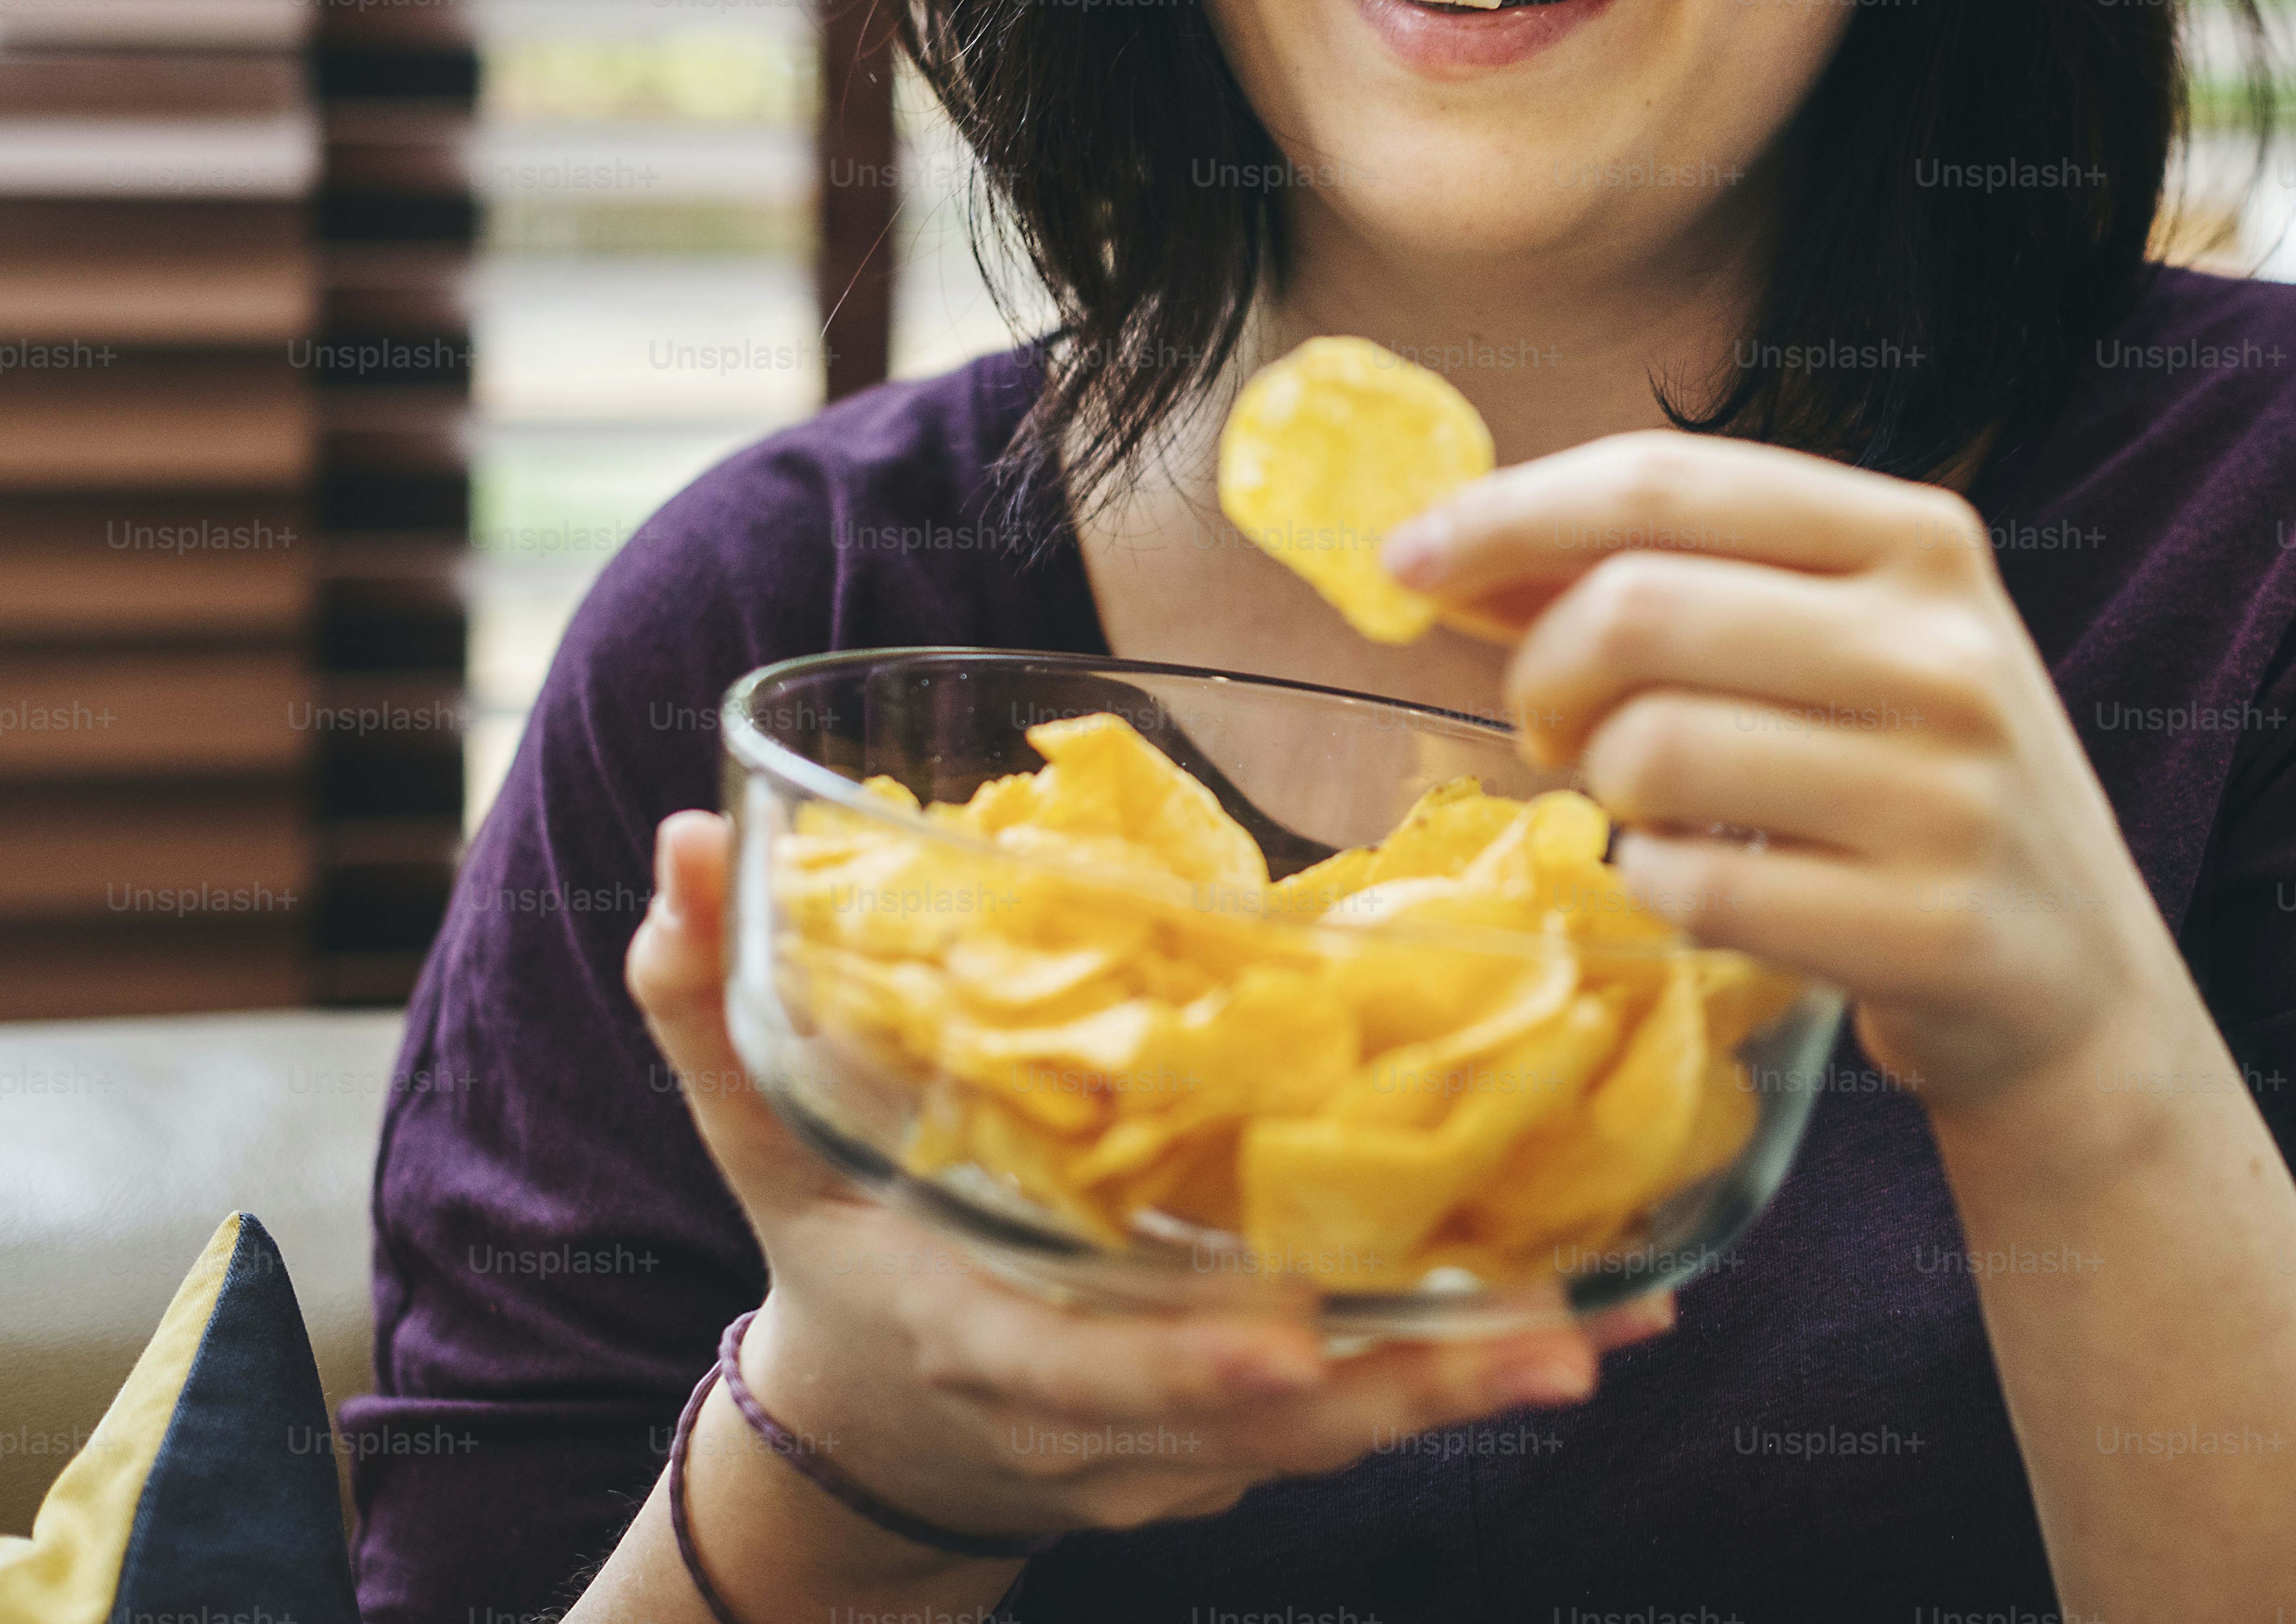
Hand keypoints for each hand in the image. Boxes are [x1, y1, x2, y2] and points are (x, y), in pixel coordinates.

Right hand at [624, 811, 1673, 1538]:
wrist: (878, 1434)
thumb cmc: (834, 1252)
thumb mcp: (766, 1138)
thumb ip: (719, 1004)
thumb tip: (689, 849)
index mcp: (974, 1333)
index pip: (1078, 1366)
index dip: (1179, 1364)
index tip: (1283, 1343)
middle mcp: (1091, 1413)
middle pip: (1257, 1426)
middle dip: (1398, 1393)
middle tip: (1543, 1341)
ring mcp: (1179, 1445)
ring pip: (1336, 1436)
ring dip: (1469, 1384)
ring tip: (1603, 1327)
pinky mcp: (1249, 1442)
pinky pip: (1371, 1416)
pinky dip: (1476, 1373)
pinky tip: (1607, 1320)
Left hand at [1389, 433, 2190, 1118]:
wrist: (2074, 985)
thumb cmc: (1914, 786)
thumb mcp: (1841, 645)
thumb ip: (1678, 582)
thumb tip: (1455, 557)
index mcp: (1921, 541)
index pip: (1665, 484)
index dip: (1509, 514)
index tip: (1407, 561)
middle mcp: (1945, 649)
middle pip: (1635, 608)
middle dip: (1541, 673)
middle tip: (1547, 728)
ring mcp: (1946, 792)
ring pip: (1651, 751)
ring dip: (1603, 791)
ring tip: (1648, 808)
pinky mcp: (1927, 926)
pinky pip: (1696, 886)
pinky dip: (1655, 888)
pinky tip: (1700, 884)